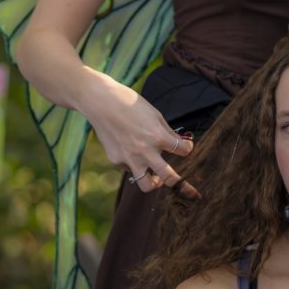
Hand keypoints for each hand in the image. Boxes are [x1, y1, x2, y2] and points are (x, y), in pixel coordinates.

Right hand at [82, 74, 198, 197]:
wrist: (101, 102)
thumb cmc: (129, 104)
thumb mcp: (154, 114)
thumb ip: (167, 132)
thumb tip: (180, 144)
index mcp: (157, 136)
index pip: (182, 151)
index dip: (188, 148)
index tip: (186, 147)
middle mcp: (145, 151)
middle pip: (169, 178)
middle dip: (180, 185)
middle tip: (184, 186)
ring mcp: (129, 158)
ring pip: (146, 185)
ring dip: (154, 183)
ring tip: (156, 177)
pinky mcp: (116, 160)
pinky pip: (129, 169)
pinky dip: (134, 164)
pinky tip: (131, 151)